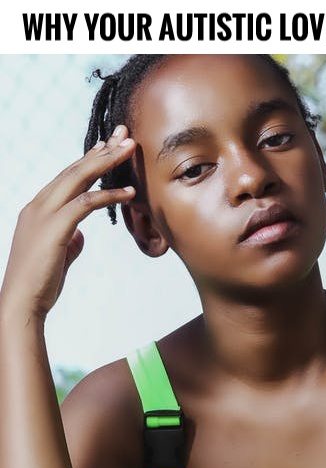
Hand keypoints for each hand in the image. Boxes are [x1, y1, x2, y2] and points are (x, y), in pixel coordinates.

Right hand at [0, 125, 135, 321]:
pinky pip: (86, 203)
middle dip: (102, 150)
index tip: (107, 146)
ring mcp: (44, 214)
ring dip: (107, 161)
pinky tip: (130, 193)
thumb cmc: (40, 281)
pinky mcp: (54, 227)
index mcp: (38, 208)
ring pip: (78, 178)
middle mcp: (39, 205)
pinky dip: (109, 195)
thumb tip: (80, 234)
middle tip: (124, 134)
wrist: (22, 303)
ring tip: (131, 148)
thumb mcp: (57, 253)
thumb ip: (69, 239)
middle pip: (74, 169)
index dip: (88, 159)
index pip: (66, 177)